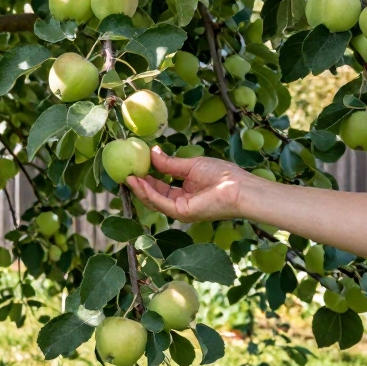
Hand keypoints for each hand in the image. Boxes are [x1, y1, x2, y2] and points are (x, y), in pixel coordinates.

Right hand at [125, 147, 256, 222]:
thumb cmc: (222, 175)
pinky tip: (139, 181)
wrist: (240, 187)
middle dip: (139, 184)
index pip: (160, 187)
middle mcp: (180, 203)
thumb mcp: (191, 165)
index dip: (147, 177)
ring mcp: (180, 210)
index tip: (135, 165)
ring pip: (154, 200)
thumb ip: (169, 163)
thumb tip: (152, 152)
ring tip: (128, 176)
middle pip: (154, 195)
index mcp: (185, 192)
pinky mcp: (182, 213)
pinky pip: (160, 202)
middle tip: (126, 172)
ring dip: (140, 188)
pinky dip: (148, 192)